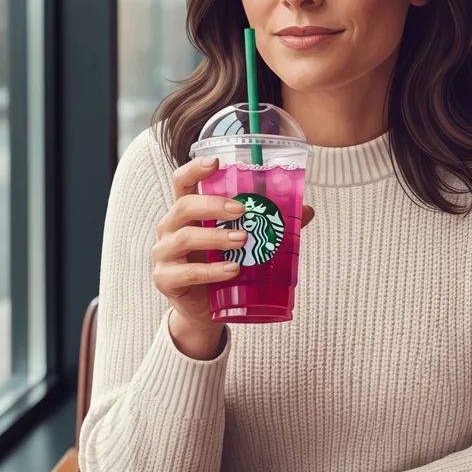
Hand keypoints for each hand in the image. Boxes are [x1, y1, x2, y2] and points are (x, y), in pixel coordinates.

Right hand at [152, 156, 314, 359]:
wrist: (204, 310)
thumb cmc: (221, 265)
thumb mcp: (242, 242)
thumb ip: (268, 224)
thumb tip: (306, 210)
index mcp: (186, 212)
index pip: (182, 181)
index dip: (195, 169)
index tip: (215, 161)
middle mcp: (170, 227)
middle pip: (183, 206)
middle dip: (213, 204)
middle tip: (242, 210)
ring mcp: (164, 254)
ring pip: (184, 237)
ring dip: (216, 237)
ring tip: (243, 239)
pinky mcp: (165, 279)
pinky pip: (187, 272)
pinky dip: (211, 270)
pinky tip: (232, 270)